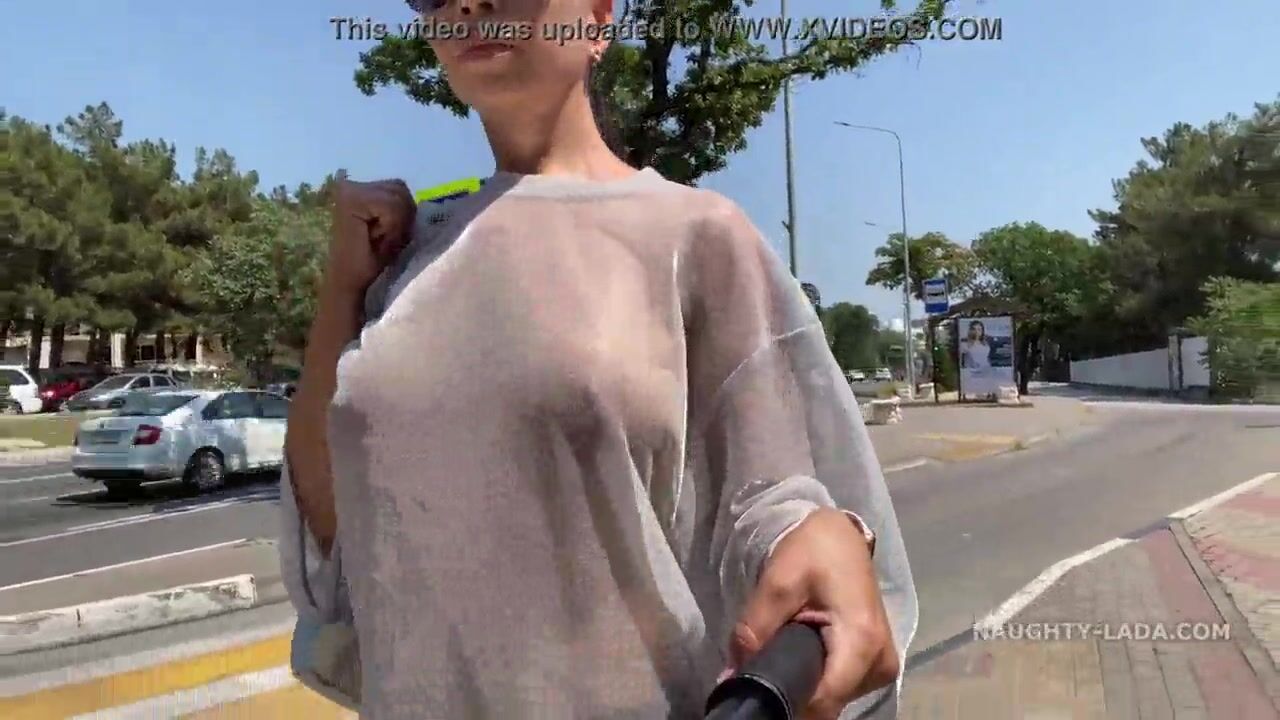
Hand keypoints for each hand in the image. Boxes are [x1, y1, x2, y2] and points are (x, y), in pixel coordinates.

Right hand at [324, 179, 416, 298]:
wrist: (351, 284)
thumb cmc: (373, 260)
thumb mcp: (396, 227)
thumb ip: (403, 207)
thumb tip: (427, 199)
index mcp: (360, 188)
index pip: (399, 188)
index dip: (404, 214)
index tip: (388, 236)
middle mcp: (350, 184)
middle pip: (400, 188)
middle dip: (402, 217)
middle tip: (385, 240)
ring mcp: (348, 190)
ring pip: (398, 196)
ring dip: (396, 224)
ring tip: (382, 241)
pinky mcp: (351, 200)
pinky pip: (391, 207)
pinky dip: (392, 227)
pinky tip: (378, 241)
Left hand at [729, 509, 898, 719]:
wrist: (840, 536)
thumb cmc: (813, 552)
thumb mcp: (777, 584)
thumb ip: (753, 631)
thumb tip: (731, 678)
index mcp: (862, 641)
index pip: (824, 700)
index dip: (788, 703)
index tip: (757, 694)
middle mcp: (881, 662)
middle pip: (829, 704)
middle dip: (793, 694)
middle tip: (762, 670)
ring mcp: (883, 667)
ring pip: (834, 700)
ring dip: (805, 687)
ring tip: (783, 656)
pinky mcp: (877, 666)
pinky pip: (841, 688)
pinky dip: (818, 680)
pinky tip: (802, 657)